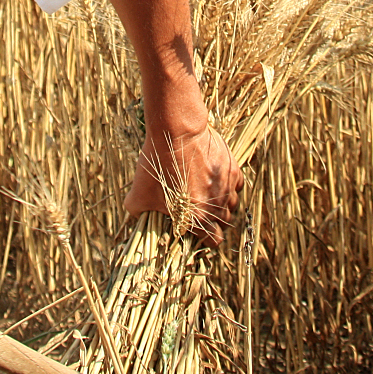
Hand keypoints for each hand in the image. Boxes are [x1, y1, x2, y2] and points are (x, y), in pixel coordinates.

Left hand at [123, 120, 244, 245]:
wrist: (176, 133)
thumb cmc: (157, 165)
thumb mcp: (139, 193)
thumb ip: (137, 210)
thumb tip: (136, 215)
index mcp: (198, 218)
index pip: (214, 240)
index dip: (206, 237)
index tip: (197, 230)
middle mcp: (217, 206)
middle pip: (223, 222)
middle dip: (212, 219)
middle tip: (198, 208)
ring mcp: (227, 187)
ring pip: (231, 203)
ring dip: (221, 202)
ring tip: (206, 191)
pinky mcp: (232, 169)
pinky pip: (236, 184)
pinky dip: (228, 184)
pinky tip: (214, 178)